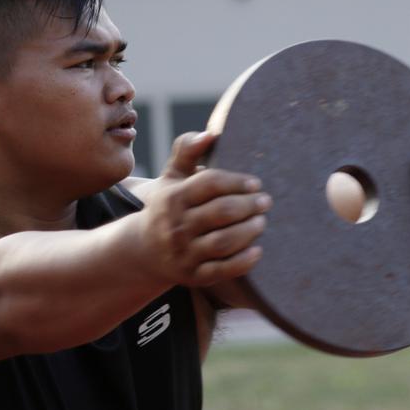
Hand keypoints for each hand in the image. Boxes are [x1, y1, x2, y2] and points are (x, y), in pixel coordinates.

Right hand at [129, 132, 270, 286]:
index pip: (211, 184)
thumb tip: (210, 133)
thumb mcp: (172, 177)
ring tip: (261, 222)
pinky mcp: (193, 275)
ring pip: (224, 241)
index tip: (256, 183)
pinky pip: (222, 270)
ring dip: (249, 230)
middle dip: (249, 205)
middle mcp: (176, 226)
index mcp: (173, 198)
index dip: (237, 182)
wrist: (145, 250)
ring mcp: (184, 253)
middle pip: (221, 212)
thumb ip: (187, 150)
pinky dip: (243, 261)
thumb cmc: (168, 206)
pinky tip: (258, 250)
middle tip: (265, 202)